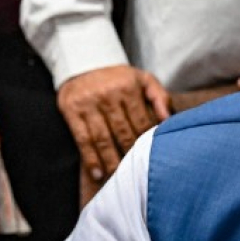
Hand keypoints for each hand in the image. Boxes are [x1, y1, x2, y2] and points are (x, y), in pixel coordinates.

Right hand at [57, 65, 170, 181]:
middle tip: (136, 173)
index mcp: (127, 87)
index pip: (141, 122)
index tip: (150, 158)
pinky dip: (90, 158)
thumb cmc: (118, 78)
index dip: (146, 142)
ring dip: (110, 161)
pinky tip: (97, 173)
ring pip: (103, 139)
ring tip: (117, 177)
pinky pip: (82, 139)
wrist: (83, 62)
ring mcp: (88, 104)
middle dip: (130, 155)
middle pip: (122, 133)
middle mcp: (107, 95)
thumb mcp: (142, 79)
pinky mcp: (71, 111)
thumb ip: (160, 97)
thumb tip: (168, 120)